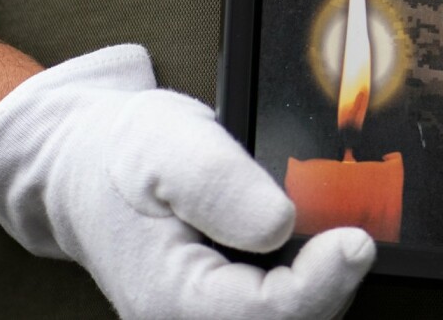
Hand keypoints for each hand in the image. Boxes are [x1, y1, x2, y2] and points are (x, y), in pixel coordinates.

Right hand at [0, 45, 373, 318]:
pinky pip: (278, 311)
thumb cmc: (123, 152)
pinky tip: (317, 249)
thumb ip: (219, 183)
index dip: (323, 280)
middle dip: (330, 284)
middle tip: (354, 234)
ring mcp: (204, 319)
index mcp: (168, 296)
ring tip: (335, 237)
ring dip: (323, 286)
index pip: (266, 314)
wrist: (85, 169)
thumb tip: (281, 224)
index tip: (356, 240)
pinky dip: (309, 282)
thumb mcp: (165, 141)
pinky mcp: (222, 310)